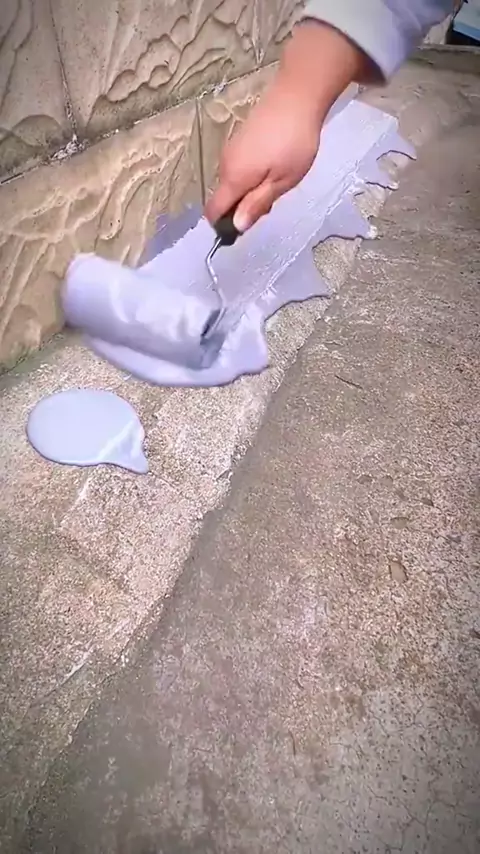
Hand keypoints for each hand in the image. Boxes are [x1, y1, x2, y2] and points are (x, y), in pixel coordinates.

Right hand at [205, 22, 368, 232]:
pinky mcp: (239, 139)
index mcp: (233, 178)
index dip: (223, 225)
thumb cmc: (294, 143)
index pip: (214, 210)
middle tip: (273, 199)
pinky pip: (239, 168)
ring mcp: (231, 149)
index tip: (243, 229)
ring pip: (233, 183)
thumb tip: (236, 226)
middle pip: (225, 198)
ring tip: (278, 180)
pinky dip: (251, 175)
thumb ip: (257, 204)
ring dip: (249, 190)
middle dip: (243, 207)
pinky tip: (274, 165)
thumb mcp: (282, 181)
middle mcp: (225, 164)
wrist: (297, 95)